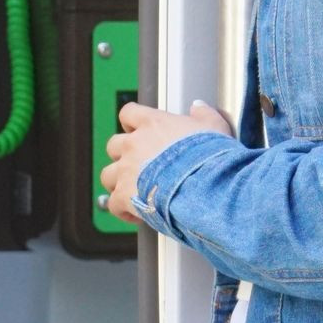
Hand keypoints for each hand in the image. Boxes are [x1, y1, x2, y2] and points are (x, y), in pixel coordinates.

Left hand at [103, 96, 232, 224]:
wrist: (203, 187)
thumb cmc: (208, 158)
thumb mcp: (214, 129)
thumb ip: (204, 115)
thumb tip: (199, 108)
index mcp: (153, 124)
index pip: (129, 113)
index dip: (131, 121)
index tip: (136, 128)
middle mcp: (135, 145)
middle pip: (114, 145)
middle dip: (122, 154)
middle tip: (138, 164)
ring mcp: (127, 171)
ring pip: (108, 174)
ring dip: (118, 182)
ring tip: (134, 191)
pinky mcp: (124, 196)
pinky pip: (114, 204)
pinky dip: (122, 209)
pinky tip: (136, 215)